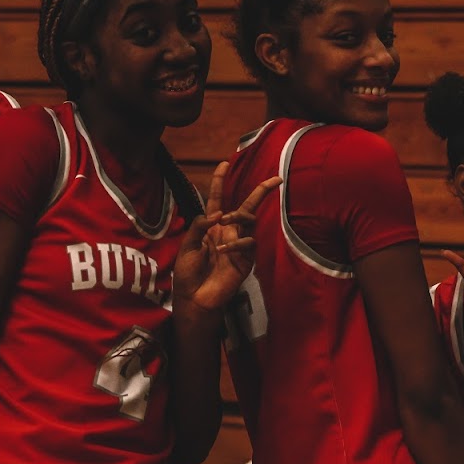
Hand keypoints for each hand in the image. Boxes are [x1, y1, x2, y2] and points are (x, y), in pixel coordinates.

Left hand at [174, 163, 280, 314]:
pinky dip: (236, 243)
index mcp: (211, 227)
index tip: (224, 164)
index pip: (216, 199)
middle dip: (261, 192)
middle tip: (275, 179)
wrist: (195, 299)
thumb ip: (199, 227)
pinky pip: (248, 243)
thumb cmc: (188, 273)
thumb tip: (218, 212)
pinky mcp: (246, 259)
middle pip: (247, 206)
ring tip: (225, 219)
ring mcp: (239, 245)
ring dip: (239, 215)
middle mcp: (228, 232)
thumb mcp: (187, 246)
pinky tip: (223, 250)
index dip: (219, 181)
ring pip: (250, 221)